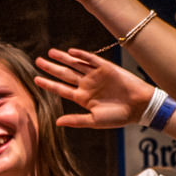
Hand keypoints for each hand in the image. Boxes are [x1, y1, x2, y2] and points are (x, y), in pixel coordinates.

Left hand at [34, 48, 152, 129]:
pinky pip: (92, 59)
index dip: (48, 84)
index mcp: (82, 98)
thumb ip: (76, 120)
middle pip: (65, 74)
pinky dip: (82, 55)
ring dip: (64, 58)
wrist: (139, 106)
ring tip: (50, 52)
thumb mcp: (95, 121)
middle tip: (37, 60)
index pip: (60, 89)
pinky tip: (71, 52)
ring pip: (76, 65)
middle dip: (51, 67)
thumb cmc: (118, 117)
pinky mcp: (107, 68)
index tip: (35, 79)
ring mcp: (96, 76)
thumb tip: (56, 122)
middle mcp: (86, 85)